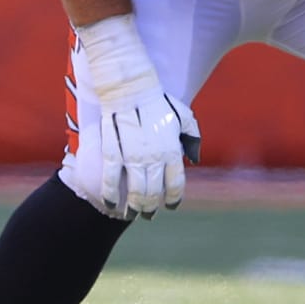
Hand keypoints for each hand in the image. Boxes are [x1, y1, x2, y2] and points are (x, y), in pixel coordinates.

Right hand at [98, 89, 199, 218]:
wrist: (130, 89)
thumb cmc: (158, 102)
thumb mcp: (184, 117)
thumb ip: (192, 138)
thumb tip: (194, 159)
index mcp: (172, 151)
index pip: (175, 185)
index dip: (173, 200)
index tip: (171, 206)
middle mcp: (154, 159)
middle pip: (153, 194)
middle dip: (151, 208)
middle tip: (149, 214)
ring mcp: (132, 158)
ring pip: (134, 192)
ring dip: (134, 207)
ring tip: (133, 213)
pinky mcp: (112, 154)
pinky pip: (111, 181)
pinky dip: (111, 195)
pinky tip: (112, 204)